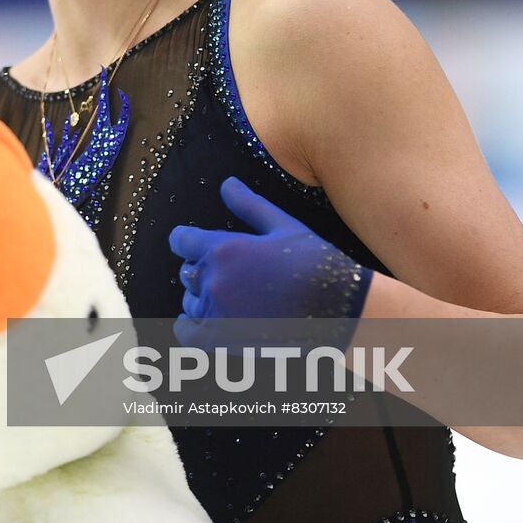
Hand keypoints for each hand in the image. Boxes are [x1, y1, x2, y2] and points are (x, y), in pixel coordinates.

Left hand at [169, 177, 372, 348]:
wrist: (340, 308)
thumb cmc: (314, 263)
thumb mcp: (283, 226)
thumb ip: (249, 205)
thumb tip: (227, 183)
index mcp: (224, 249)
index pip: (182, 240)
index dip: (187, 240)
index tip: (193, 244)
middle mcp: (214, 280)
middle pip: (187, 272)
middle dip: (202, 270)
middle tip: (228, 273)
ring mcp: (218, 312)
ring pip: (191, 301)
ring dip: (202, 298)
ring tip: (228, 297)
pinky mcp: (225, 339)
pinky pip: (189, 334)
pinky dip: (191, 327)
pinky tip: (205, 321)